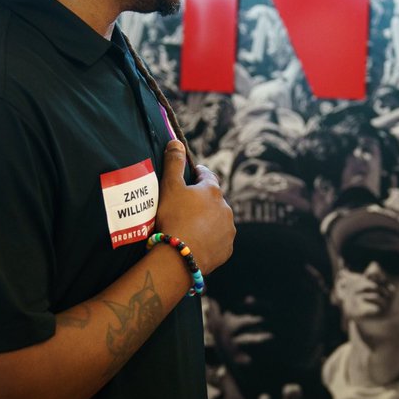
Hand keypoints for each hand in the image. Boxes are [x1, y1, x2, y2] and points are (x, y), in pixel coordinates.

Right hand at [155, 141, 234, 274]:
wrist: (179, 256)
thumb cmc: (173, 217)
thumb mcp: (169, 187)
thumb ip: (174, 163)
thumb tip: (176, 142)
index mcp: (212, 190)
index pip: (207, 175)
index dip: (198, 174)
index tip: (192, 175)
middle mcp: (225, 208)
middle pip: (214, 199)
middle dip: (203, 200)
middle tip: (187, 206)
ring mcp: (228, 229)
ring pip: (218, 220)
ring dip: (208, 220)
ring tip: (191, 227)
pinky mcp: (226, 248)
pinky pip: (218, 240)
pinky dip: (210, 239)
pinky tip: (197, 243)